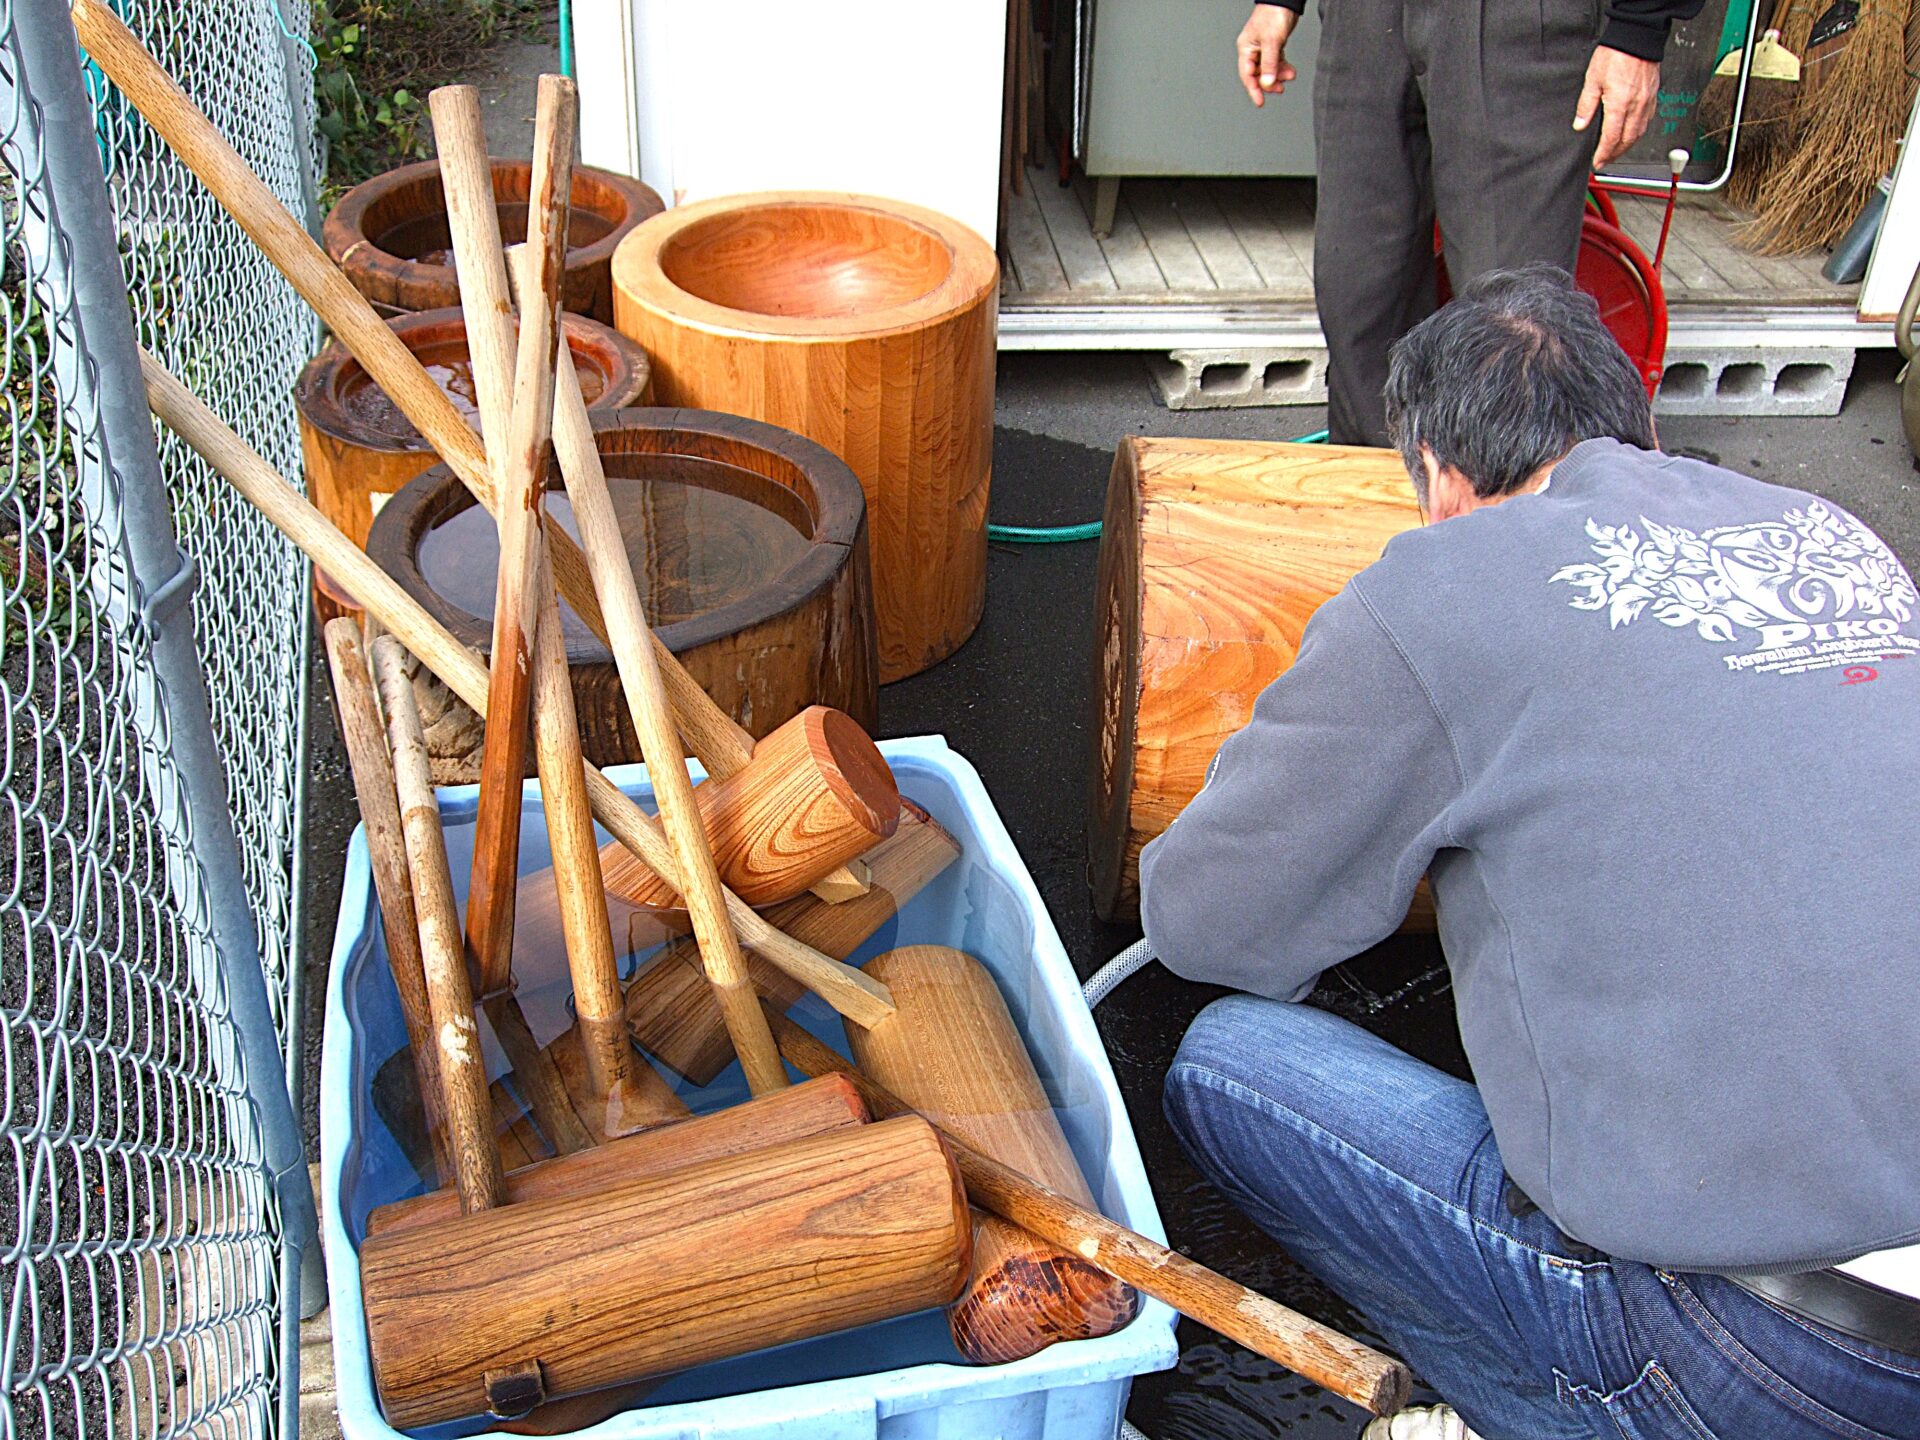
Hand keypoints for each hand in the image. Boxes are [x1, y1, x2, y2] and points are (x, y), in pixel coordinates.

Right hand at [1237, 5, 1298, 107]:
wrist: (1285, 0)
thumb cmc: (1274, 14)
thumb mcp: (1271, 41)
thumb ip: (1269, 64)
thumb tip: (1267, 83)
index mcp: (1246, 48)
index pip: (1247, 75)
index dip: (1254, 90)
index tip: (1260, 102)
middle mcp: (1253, 50)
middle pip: (1258, 74)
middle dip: (1269, 83)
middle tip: (1280, 89)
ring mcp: (1263, 48)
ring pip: (1268, 69)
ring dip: (1278, 76)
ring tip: (1289, 76)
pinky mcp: (1273, 45)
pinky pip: (1276, 62)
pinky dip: (1282, 68)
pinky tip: (1289, 71)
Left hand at [1573, 46, 1659, 167]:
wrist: (1637, 38)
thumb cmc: (1616, 54)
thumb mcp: (1593, 79)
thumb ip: (1586, 105)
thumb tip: (1580, 125)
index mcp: (1619, 104)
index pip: (1611, 138)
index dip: (1604, 153)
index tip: (1598, 162)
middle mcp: (1636, 106)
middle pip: (1627, 140)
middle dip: (1615, 154)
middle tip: (1605, 161)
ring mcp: (1647, 102)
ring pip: (1639, 133)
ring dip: (1627, 146)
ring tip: (1616, 152)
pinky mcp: (1653, 96)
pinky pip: (1647, 121)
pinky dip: (1638, 132)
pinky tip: (1631, 133)